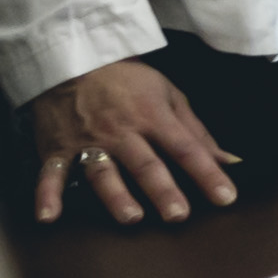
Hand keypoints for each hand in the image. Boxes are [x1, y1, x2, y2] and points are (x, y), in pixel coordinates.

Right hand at [31, 57, 240, 225]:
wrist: (74, 60)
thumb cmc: (128, 82)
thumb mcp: (168, 95)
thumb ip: (197, 132)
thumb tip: (230, 161)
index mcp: (153, 117)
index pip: (185, 148)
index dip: (206, 173)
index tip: (226, 197)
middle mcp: (121, 132)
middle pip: (145, 164)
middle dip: (162, 190)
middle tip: (178, 215)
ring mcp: (87, 142)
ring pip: (103, 172)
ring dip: (115, 195)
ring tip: (131, 217)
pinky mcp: (56, 150)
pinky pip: (50, 175)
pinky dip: (47, 195)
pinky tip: (49, 217)